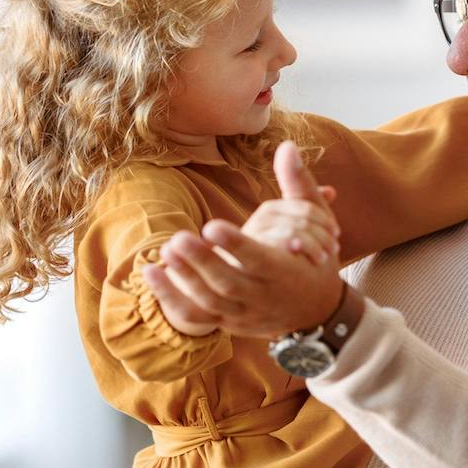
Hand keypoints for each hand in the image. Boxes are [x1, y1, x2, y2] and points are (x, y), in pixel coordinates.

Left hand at [143, 142, 344, 336]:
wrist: (316, 310)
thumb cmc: (315, 259)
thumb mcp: (317, 223)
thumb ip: (299, 184)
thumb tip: (287, 145)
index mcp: (286, 271)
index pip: (260, 261)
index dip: (236, 245)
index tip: (211, 225)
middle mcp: (264, 297)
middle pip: (229, 284)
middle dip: (202, 263)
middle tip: (177, 238)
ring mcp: (244, 313)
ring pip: (211, 303)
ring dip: (184, 279)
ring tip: (165, 249)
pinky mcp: (227, 322)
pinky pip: (196, 317)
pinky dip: (171, 299)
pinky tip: (151, 272)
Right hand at [240, 190, 340, 265]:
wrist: (247, 284)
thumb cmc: (275, 257)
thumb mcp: (295, 232)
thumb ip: (310, 211)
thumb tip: (331, 191)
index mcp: (273, 209)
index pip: (306, 207)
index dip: (325, 220)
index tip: (336, 234)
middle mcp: (262, 217)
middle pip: (302, 220)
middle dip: (322, 234)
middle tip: (333, 249)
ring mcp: (254, 234)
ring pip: (292, 232)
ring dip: (313, 245)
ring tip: (322, 258)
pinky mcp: (250, 251)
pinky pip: (279, 246)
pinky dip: (297, 252)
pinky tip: (305, 261)